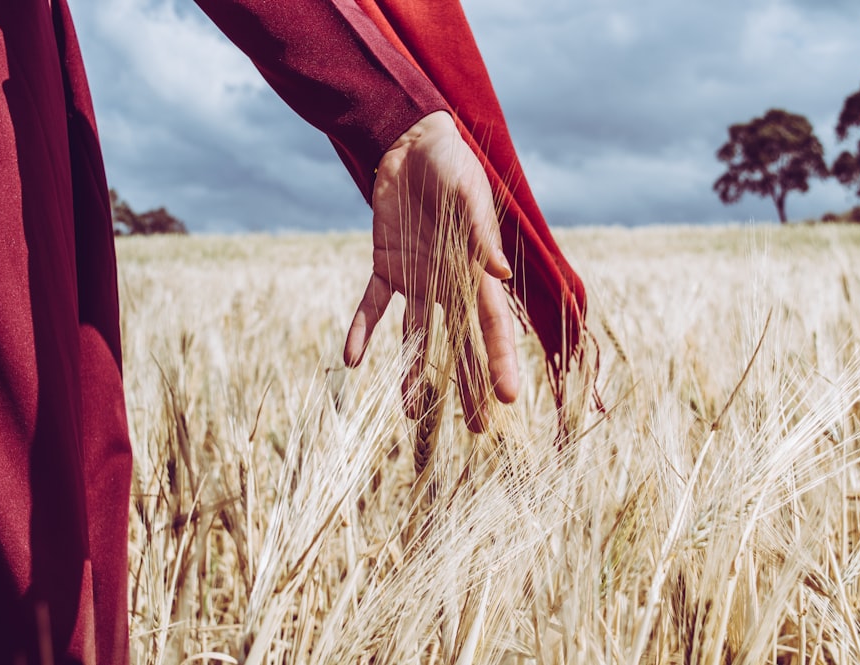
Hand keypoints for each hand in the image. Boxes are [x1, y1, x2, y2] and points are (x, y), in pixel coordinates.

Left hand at [343, 111, 518, 431]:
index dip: (500, 362)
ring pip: (417, 336)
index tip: (506, 400)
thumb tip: (499, 275)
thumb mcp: (470, 195)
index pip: (493, 326)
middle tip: (474, 428)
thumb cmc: (453, 165)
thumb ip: (480, 234)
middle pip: (460, 343)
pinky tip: (353, 360)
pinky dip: (362, 330)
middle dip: (468, 384)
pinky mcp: (386, 267)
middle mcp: (449, 283)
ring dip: (414, 372)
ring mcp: (416, 279)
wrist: (413, 142)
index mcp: (476, 271)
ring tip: (412, 413)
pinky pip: (374, 305)